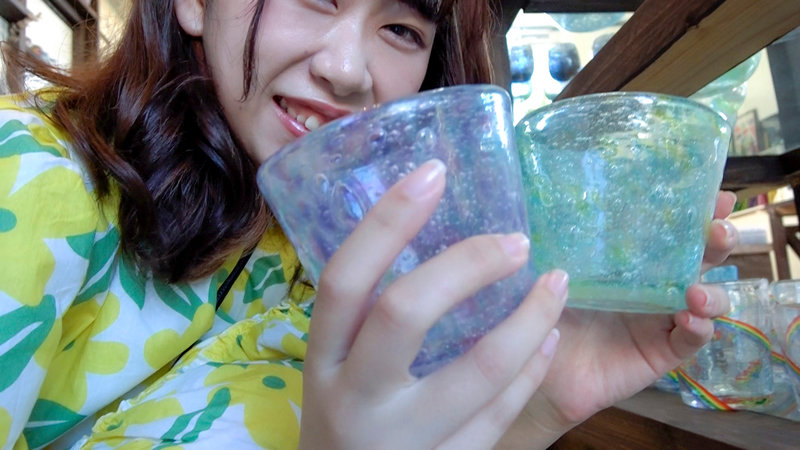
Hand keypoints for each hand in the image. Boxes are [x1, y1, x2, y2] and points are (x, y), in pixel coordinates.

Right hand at [299, 160, 568, 449]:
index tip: (434, 172)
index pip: (344, 278)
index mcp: (322, 360)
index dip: (386, 222)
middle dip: (465, 266)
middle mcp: (356, 397)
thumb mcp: (335, 368)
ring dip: (527, 320)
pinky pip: (500, 416)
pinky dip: (531, 370)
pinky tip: (547, 337)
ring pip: (475, 374)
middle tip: (515, 240)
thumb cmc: (342, 417)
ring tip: (556, 283)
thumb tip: (426, 233)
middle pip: (404, 313)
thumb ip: (368, 317)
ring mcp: (404, 440)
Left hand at [514, 191, 738, 446]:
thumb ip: (561, 242)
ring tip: (695, 292)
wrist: (541, 367)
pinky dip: (698, 328)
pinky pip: (691, 340)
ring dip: (713, 293)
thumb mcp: (555, 271)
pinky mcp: (663, 352)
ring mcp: (663, 319)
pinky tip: (687, 319)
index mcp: (633, 261)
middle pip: (701, 259)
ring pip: (709, 300)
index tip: (718, 195)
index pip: (672, 230)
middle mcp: (656, 286)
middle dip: (718, 241)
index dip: (698, 212)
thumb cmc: (548, 311)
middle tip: (719, 230)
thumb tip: (550, 200)